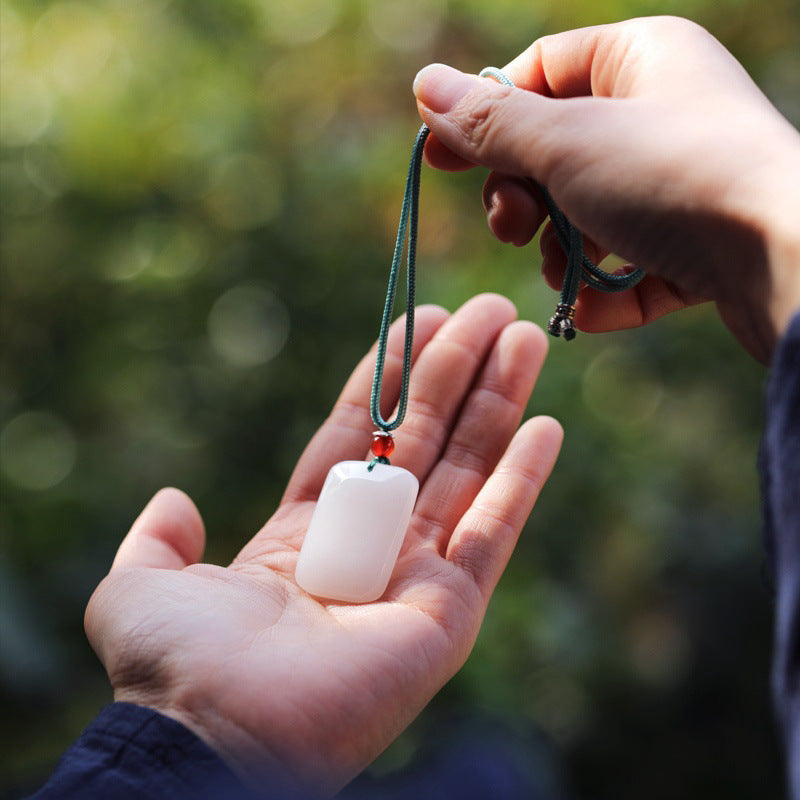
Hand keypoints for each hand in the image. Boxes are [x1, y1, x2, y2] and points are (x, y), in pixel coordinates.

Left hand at [84, 294, 561, 797]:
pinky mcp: (452, 609)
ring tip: (524, 337)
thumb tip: (174, 498)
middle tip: (491, 308)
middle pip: (422, 437)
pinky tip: (546, 424)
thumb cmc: (178, 666)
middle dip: (455, 369)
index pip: (359, 431)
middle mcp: (368, 543)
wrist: (216, 740)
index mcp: (305, 531)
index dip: (391, 373)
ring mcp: (414, 573)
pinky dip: (523, 479)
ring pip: (466, 468)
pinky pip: (496, 531)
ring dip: (497, 401)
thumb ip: (158, 536)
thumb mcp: (139, 585)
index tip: (423, 318)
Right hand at [413, 17, 799, 361]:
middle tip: (514, 226)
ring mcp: (681, 186)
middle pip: (558, 151)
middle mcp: (663, 114)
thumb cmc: (676, 177)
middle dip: (524, 196)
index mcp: (639, 59)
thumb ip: (492, 122)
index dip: (484, 116)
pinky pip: (629, 266)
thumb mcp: (566, 143)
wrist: (788, 258)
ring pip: (588, 216)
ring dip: (560, 250)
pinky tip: (592, 309)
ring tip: (563, 271)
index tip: (440, 159)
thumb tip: (425, 88)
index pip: (539, 73)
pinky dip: (603, 289)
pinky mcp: (697, 247)